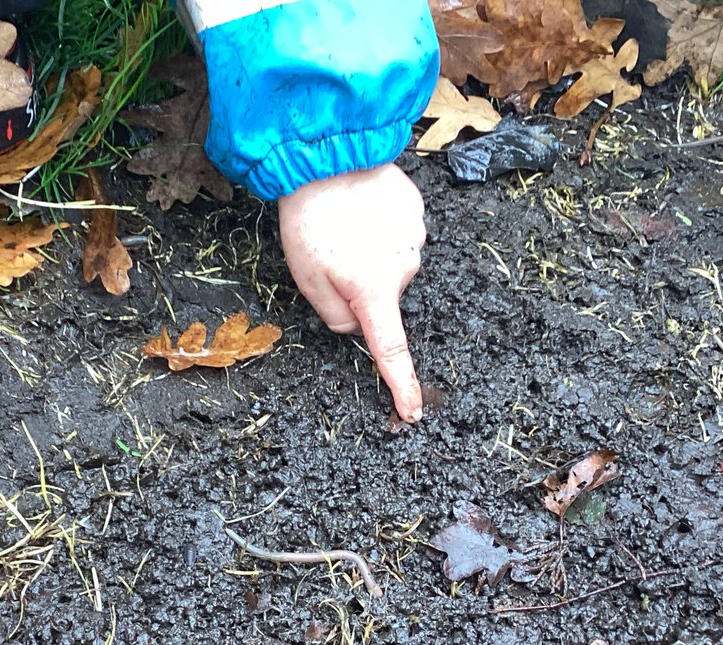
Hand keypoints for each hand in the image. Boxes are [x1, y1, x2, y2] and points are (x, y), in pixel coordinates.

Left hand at [278, 163, 425, 422]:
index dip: (402, 385)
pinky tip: (359, 210)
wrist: (327, 155)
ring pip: (389, 265)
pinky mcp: (416, 212)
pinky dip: (380, 230)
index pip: (391, 351)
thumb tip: (354, 325)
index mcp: (374, 292)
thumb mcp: (307, 281)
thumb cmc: (309, 220)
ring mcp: (415, 239)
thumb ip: (334, 316)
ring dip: (368, 255)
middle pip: (381, 297)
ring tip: (342, 226)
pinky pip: (398, 234)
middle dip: (360, 287)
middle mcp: (404, 269)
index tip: (413, 411)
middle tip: (329, 257)